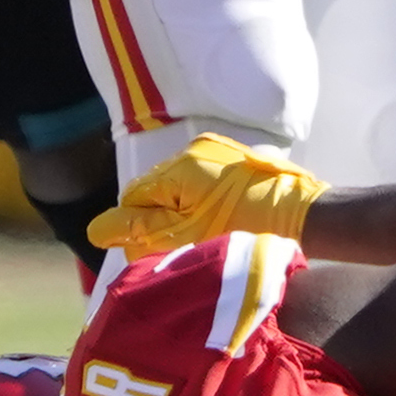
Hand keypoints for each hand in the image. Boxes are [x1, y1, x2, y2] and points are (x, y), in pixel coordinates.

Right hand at [87, 136, 322, 257]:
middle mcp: (194, 148)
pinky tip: (218, 218)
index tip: (157, 247)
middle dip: (159, 216)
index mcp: (180, 165)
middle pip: (156, 188)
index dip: (138, 225)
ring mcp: (217, 149)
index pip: (134, 196)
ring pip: (178, 184)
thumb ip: (138, 230)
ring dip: (180, 208)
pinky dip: (200, 199)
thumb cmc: (241, 230)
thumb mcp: (184, 236)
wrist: (299, 217)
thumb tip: (96, 229)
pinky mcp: (233, 156)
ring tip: (202, 232)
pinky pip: (200, 178)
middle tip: (181, 244)